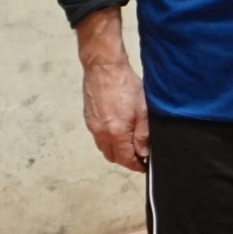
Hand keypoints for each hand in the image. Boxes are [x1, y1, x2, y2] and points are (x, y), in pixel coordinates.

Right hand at [74, 9, 149, 169]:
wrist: (104, 67)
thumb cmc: (124, 84)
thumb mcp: (142, 111)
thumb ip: (142, 135)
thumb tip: (144, 152)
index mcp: (115, 133)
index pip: (125, 159)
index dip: (136, 165)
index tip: (144, 166)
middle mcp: (100, 133)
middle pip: (112, 157)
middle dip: (126, 159)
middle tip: (139, 154)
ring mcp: (92, 126)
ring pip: (104, 147)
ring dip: (116, 149)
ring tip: (130, 142)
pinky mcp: (88, 118)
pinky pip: (98, 137)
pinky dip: (108, 139)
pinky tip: (118, 130)